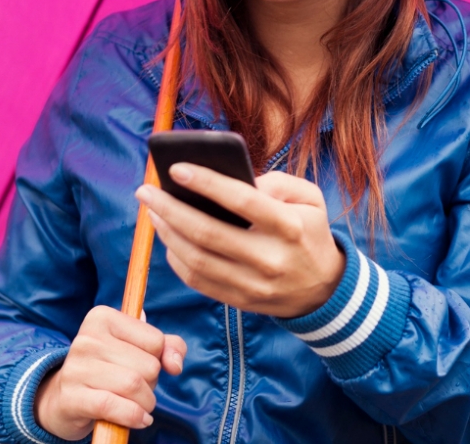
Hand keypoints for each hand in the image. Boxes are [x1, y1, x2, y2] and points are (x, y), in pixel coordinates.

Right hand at [34, 305, 185, 439]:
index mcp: (102, 317)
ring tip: (139, 406)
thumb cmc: (109, 369)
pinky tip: (138, 419)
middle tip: (137, 389)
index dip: (157, 359)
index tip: (141, 365)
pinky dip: (133, 417)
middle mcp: (86, 338)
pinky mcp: (71, 397)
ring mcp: (76, 368)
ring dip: (146, 403)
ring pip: (134, 386)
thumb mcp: (138, 349)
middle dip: (152, 384)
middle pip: (148, 366)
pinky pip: (113, 406)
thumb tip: (175, 365)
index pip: (155, 341)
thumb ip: (168, 347)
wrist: (63, 399)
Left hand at [136, 167, 345, 316]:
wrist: (323, 289)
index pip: (242, 201)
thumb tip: (235, 179)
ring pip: (196, 259)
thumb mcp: (310, 198)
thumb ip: (278, 182)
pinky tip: (168, 238)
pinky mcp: (239, 301)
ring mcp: (252, 284)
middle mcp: (269, 258)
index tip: (177, 168)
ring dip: (167, 234)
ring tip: (153, 211)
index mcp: (289, 227)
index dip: (207, 183)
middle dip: (170, 209)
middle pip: (208, 233)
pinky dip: (175, 259)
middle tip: (146, 190)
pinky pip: (197, 281)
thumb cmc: (309, 232)